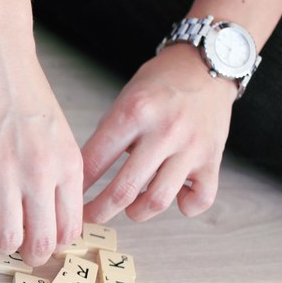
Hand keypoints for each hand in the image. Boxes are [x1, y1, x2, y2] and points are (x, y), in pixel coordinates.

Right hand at [0, 27, 83, 265]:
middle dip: (32, 254)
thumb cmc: (22, 88)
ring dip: (1, 243)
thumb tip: (48, 208)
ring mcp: (6, 172)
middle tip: (22, 252)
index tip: (46, 242)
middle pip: (42, 241)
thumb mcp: (57, 132)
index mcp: (68, 164)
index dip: (57, 242)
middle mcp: (41, 173)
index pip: (71, 227)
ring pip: (7, 238)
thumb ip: (57, 170)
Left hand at [82, 44, 235, 222]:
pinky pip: (200, 199)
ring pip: (158, 200)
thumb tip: (87, 176)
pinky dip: (185, 206)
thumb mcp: (125, 99)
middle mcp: (164, 131)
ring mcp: (191, 147)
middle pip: (124, 189)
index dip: (76, 186)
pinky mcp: (213, 158)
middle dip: (100, 211)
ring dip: (137, 212)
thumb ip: (109, 135)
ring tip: (130, 208)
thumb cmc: (161, 84)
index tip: (68, 197)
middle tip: (90, 217)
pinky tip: (175, 197)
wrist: (208, 65)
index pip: (95, 161)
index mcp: (134, 113)